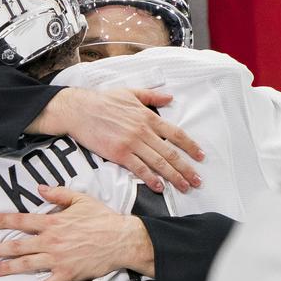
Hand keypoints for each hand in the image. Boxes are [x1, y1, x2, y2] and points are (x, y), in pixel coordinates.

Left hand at [0, 185, 154, 280]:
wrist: (120, 239)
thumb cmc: (103, 219)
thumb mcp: (80, 199)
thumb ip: (58, 194)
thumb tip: (41, 188)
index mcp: (53, 222)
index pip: (22, 221)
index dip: (4, 221)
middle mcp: (52, 241)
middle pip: (19, 245)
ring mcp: (58, 259)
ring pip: (27, 264)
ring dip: (8, 268)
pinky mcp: (67, 274)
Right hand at [25, 87, 203, 192]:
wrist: (79, 110)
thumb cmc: (102, 100)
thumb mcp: (130, 92)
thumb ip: (151, 96)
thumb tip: (170, 96)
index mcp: (148, 116)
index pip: (176, 133)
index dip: (190, 146)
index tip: (200, 156)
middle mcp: (143, 131)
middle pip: (171, 153)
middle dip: (186, 169)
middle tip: (197, 181)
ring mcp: (131, 143)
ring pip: (158, 163)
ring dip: (173, 177)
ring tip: (184, 187)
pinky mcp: (118, 154)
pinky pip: (139, 169)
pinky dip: (151, 179)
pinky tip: (159, 187)